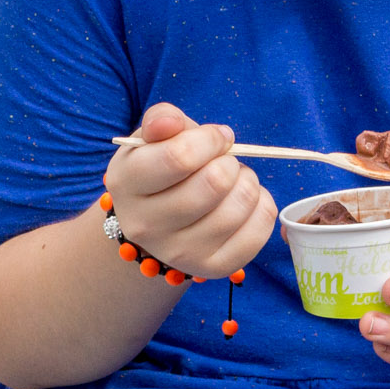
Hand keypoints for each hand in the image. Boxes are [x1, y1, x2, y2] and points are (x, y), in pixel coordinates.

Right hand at [104, 102, 276, 278]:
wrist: (156, 222)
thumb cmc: (160, 169)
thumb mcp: (153, 138)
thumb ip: (162, 120)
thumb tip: (171, 123)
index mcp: (127, 183)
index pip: (180, 157)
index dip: (210, 140)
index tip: (218, 138)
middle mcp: (145, 225)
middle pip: (213, 185)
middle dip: (230, 163)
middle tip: (226, 161)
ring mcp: (178, 253)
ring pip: (236, 210)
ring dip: (248, 184)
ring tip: (236, 180)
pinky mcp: (210, 268)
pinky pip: (256, 234)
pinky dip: (262, 209)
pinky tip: (248, 201)